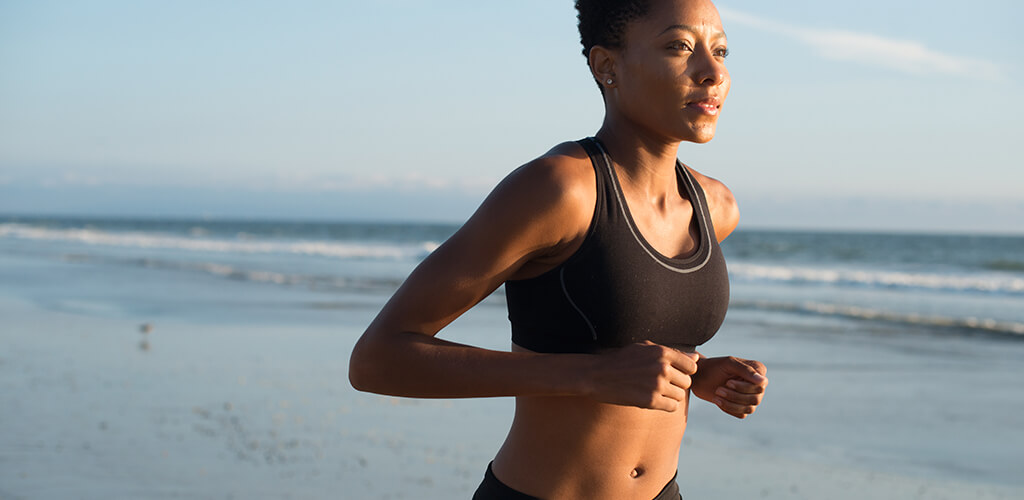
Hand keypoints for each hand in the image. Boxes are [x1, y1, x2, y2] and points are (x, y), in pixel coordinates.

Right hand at [584, 341, 698, 411]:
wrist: (597, 375)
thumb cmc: (621, 360)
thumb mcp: (645, 349)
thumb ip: (672, 353)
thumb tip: (696, 358)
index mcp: (662, 352)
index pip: (691, 366)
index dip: (684, 371)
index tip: (672, 374)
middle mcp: (662, 368)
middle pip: (687, 382)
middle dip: (677, 384)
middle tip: (660, 384)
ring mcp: (657, 385)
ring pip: (680, 396)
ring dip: (671, 396)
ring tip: (655, 392)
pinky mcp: (650, 401)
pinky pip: (672, 407)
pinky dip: (665, 406)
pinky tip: (653, 400)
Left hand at [691, 356, 767, 418]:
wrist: (700, 376)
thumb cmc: (714, 366)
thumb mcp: (729, 364)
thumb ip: (746, 370)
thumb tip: (763, 381)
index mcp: (758, 370)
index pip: (761, 386)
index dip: (744, 387)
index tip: (728, 382)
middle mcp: (757, 385)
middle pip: (755, 399)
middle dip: (735, 396)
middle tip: (719, 389)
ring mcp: (750, 397)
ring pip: (749, 408)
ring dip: (731, 403)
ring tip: (717, 394)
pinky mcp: (742, 407)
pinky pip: (741, 414)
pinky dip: (728, 408)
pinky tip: (717, 399)